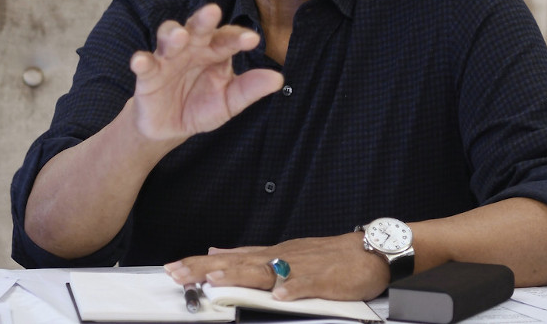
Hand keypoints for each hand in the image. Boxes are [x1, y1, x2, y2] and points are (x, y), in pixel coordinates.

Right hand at [128, 4, 283, 139]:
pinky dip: (141, 61)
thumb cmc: (202, 106)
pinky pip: (145, 64)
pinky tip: (140, 61)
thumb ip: (249, 90)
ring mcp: (169, 58)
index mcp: (216, 51)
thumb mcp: (229, 102)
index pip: (228, 39)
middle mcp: (192, 47)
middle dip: (204, 19)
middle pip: (198, 28)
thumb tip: (279, 79)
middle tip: (213, 11)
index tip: (253, 40)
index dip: (238, 38)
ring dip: (172, 34)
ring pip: (169, 37)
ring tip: (179, 36)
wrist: (170, 127)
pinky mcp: (148, 73)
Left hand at [164, 233, 390, 301]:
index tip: (175, 267)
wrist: (372, 250)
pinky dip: (292, 288)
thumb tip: (219, 251)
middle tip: (179, 274)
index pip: (231, 256)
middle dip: (207, 268)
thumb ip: (252, 254)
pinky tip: (279, 294)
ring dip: (240, 275)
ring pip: (266, 270)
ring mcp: (302, 267)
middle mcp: (282, 256)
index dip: (201, 262)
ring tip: (215, 280)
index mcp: (273, 253)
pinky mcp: (325, 278)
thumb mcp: (286, 252)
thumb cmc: (331, 256)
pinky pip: (307, 284)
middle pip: (239, 262)